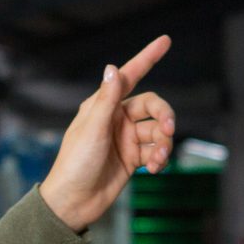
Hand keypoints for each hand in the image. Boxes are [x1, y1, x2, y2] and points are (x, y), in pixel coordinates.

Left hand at [41, 34, 174, 230]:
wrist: (74, 202)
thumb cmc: (75, 164)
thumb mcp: (92, 129)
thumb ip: (106, 100)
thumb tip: (113, 68)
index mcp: (102, 105)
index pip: (129, 75)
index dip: (147, 58)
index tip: (165, 41)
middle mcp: (116, 119)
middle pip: (152, 107)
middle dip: (165, 117)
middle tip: (168, 130)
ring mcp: (125, 139)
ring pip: (157, 132)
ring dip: (163, 143)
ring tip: (158, 159)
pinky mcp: (132, 159)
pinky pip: (155, 151)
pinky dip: (160, 158)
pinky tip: (156, 168)